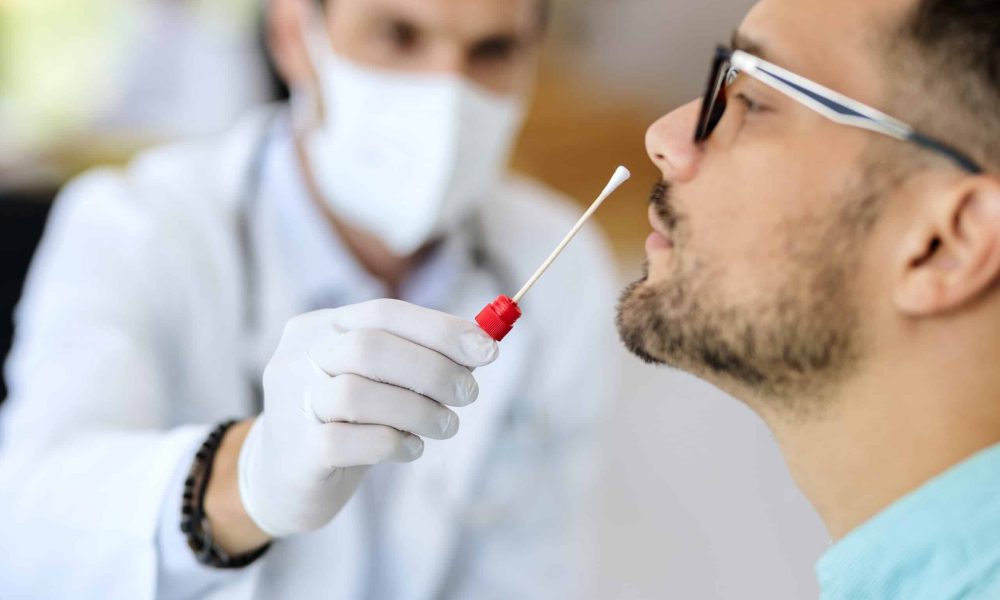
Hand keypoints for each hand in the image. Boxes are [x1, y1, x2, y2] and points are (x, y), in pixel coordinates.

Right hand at [236, 299, 498, 536]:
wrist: (283, 479)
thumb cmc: (345, 420)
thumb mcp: (377, 379)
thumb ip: (417, 357)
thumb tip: (480, 345)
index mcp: (319, 327)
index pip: (383, 313)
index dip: (439, 329)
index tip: (487, 349)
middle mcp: (297, 357)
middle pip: (369, 347)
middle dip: (432, 369)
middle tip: (468, 393)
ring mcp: (292, 403)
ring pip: (358, 394)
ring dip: (419, 410)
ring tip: (446, 425)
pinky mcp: (297, 452)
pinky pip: (349, 441)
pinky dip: (393, 443)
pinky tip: (411, 449)